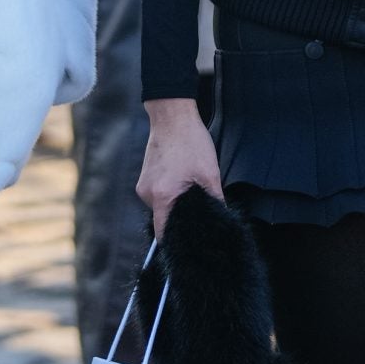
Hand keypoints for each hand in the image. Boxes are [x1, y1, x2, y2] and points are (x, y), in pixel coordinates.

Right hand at [138, 97, 223, 238]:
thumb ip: (214, 202)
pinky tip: (182, 180)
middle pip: (163, 220)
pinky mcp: (145, 177)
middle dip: (180, 220)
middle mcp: (148, 194)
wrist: (172, 115)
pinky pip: (159, 195)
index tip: (187, 248)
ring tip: (191, 188)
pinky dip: (171, 193)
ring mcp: (144, 185)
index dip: (175, 243)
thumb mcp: (209, 174)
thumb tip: (220, 221)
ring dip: (176, 203)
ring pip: (162, 206)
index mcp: (162, 196)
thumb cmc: (190, 142)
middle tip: (198, 214)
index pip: (163, 234)